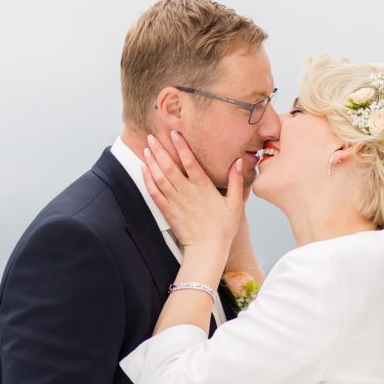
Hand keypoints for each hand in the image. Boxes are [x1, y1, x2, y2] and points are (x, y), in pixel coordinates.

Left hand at [141, 131, 244, 256]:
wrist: (207, 249)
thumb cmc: (223, 228)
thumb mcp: (235, 204)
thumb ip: (236, 181)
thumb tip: (238, 162)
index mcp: (203, 187)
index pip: (189, 161)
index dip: (181, 146)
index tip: (174, 133)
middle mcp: (186, 192)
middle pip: (169, 166)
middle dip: (160, 150)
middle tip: (152, 137)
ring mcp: (175, 201)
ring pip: (159, 177)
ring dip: (152, 161)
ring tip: (146, 149)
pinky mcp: (167, 211)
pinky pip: (154, 192)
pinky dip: (148, 180)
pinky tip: (144, 170)